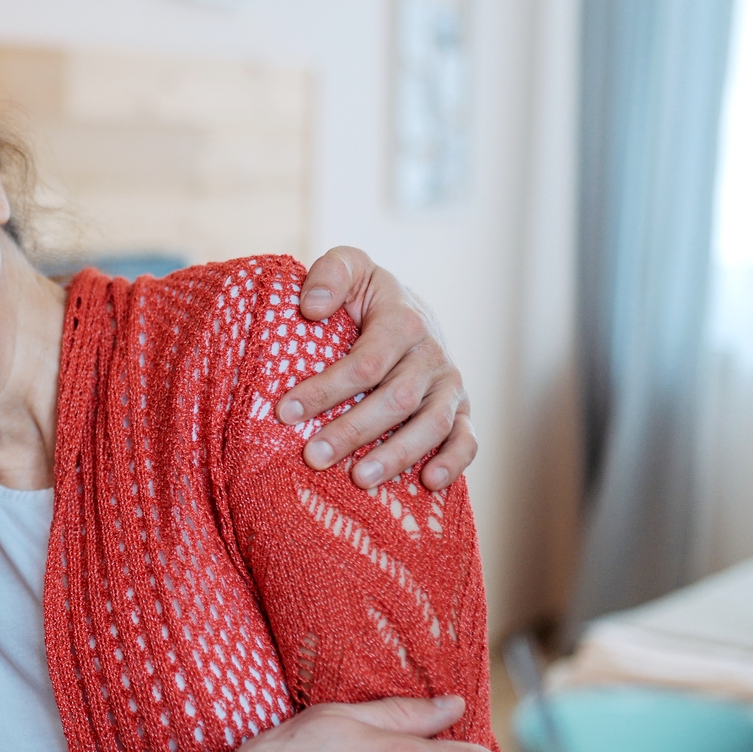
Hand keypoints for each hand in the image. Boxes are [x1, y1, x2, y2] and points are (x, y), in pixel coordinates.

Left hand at [276, 246, 474, 491]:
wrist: (407, 310)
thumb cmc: (364, 296)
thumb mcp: (348, 268)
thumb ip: (330, 274)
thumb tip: (312, 307)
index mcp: (402, 321)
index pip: (365, 362)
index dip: (325, 388)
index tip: (285, 412)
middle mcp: (431, 355)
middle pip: (395, 399)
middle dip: (352, 430)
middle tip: (313, 456)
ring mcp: (449, 385)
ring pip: (432, 424)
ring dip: (397, 454)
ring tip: (360, 478)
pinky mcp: (461, 409)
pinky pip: (467, 438)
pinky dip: (454, 462)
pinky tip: (428, 483)